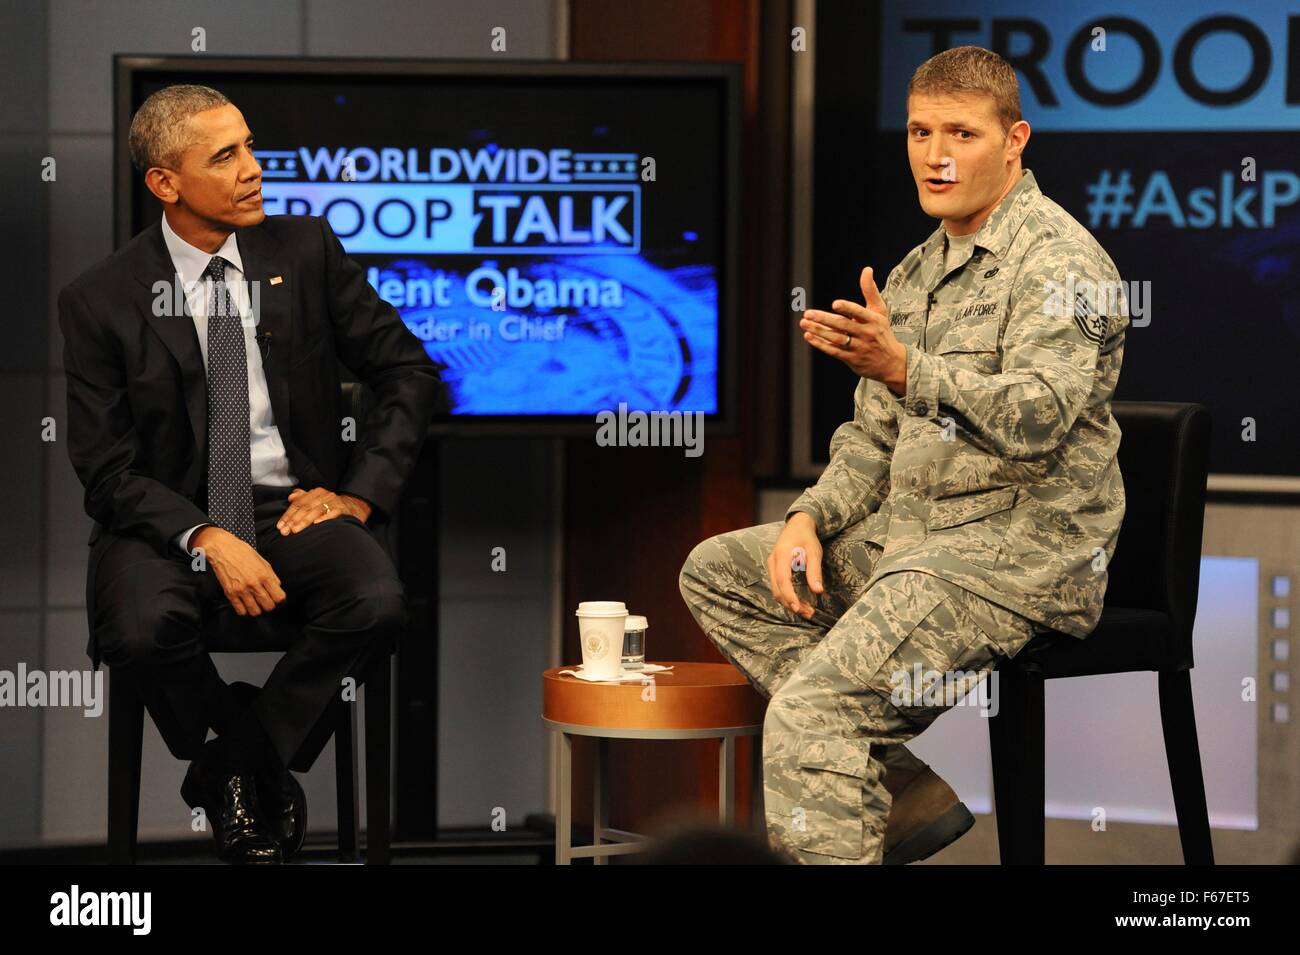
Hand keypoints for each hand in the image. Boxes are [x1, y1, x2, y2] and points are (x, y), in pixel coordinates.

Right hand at [191, 526, 286, 617]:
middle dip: (270, 606)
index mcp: (264, 575)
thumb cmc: (242, 552)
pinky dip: (245, 610)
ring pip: (255, 612)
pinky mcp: (230, 593)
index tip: (279, 600)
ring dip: (258, 609)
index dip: (281, 600)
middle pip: (269, 607)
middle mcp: (254, 584)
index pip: (279, 597)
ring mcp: (241, 590)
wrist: (222, 549)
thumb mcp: (262, 561)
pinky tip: (246, 604)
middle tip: (267, 601)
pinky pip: (241, 611)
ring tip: (256, 603)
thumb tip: (278, 588)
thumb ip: (272, 576)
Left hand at [276, 487, 370, 535]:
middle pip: (305, 507)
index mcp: (316, 493)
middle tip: (285, 531)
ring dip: (305, 521)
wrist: (354, 506)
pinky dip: (324, 518)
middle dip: (294, 520)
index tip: (280, 526)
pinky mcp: (343, 509)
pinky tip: (316, 524)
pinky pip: (332, 513)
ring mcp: (334, 501)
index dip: (288, 515)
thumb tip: (291, 496)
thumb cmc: (332, 505)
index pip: (298, 503)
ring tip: (296, 530)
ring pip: (316, 511)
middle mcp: (324, 495)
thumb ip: (304, 497)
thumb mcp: (318, 499)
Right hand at [767, 512, 823, 619]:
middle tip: (808, 613)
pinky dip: (788, 596)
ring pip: (776, 590)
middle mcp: (773, 562)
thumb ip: (814, 571)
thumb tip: (818, 591)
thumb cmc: (806, 537)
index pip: (783, 581)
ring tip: (807, 610)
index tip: (799, 608)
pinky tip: (799, 602)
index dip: (790, 596)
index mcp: (782, 555)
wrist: (797, 525)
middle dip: (791, 604)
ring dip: (790, 603)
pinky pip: (778, 587)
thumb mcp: (814, 552)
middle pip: (777, 589)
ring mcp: (771, 566)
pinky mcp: (774, 570)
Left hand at [800, 266, 906, 393]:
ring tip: (804, 323)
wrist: (892, 362)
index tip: (835, 304)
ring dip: (818, 331)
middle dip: (824, 319)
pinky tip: (809, 336)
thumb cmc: (882, 332)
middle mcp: (866, 333)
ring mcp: (859, 348)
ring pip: (836, 339)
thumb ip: (870, 290)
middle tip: (807, 313)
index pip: (859, 313)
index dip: (848, 308)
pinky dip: (821, 344)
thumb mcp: (880, 311)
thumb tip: (867, 269)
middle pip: (843, 325)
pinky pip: (834, 351)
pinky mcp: (852, 359)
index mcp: (873, 320)